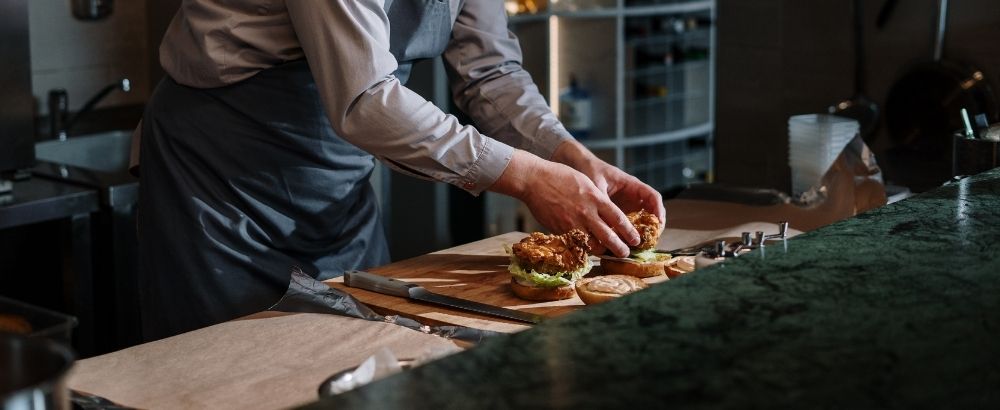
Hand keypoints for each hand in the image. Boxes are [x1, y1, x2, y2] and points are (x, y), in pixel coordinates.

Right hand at [490, 150, 639, 256]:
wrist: (534, 179)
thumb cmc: (560, 176)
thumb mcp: (585, 182)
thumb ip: (597, 198)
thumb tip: (606, 212)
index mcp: (596, 198)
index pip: (619, 220)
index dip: (629, 232)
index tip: (636, 239)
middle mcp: (587, 213)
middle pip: (609, 237)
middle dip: (620, 248)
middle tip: (626, 253)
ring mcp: (573, 223)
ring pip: (593, 246)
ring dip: (601, 251)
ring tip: (606, 253)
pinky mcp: (560, 230)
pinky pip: (576, 244)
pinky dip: (583, 249)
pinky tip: (586, 249)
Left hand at [552, 141, 665, 238]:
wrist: (579, 168)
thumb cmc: (591, 172)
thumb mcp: (596, 184)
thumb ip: (602, 200)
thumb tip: (606, 222)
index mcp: (633, 186)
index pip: (653, 197)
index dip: (658, 210)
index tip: (658, 222)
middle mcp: (633, 197)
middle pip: (651, 212)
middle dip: (653, 227)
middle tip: (650, 241)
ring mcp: (627, 207)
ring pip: (641, 221)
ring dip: (642, 234)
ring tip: (638, 246)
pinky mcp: (617, 215)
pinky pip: (627, 226)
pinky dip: (627, 235)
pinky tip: (622, 244)